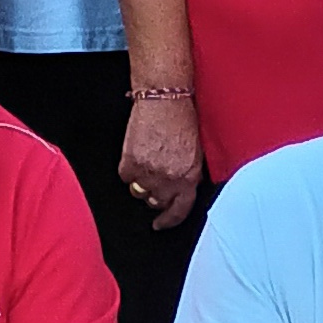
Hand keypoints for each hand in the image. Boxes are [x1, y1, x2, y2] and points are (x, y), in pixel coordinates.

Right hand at [118, 92, 201, 231]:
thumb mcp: (196, 152)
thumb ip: (189, 175)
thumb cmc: (183, 119)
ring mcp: (148, 173)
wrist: (164, 98)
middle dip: (157, 194)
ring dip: (142, 181)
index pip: (179, 211)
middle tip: (156, 178)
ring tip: (147, 160)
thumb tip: (181, 190)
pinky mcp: (129, 163)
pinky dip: (129, 168)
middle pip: (156, 202)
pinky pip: (126, 177)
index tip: (161, 224)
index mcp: (188, 178)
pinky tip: (137, 152)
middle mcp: (169, 180)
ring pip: (139, 192)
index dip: (168, 221)